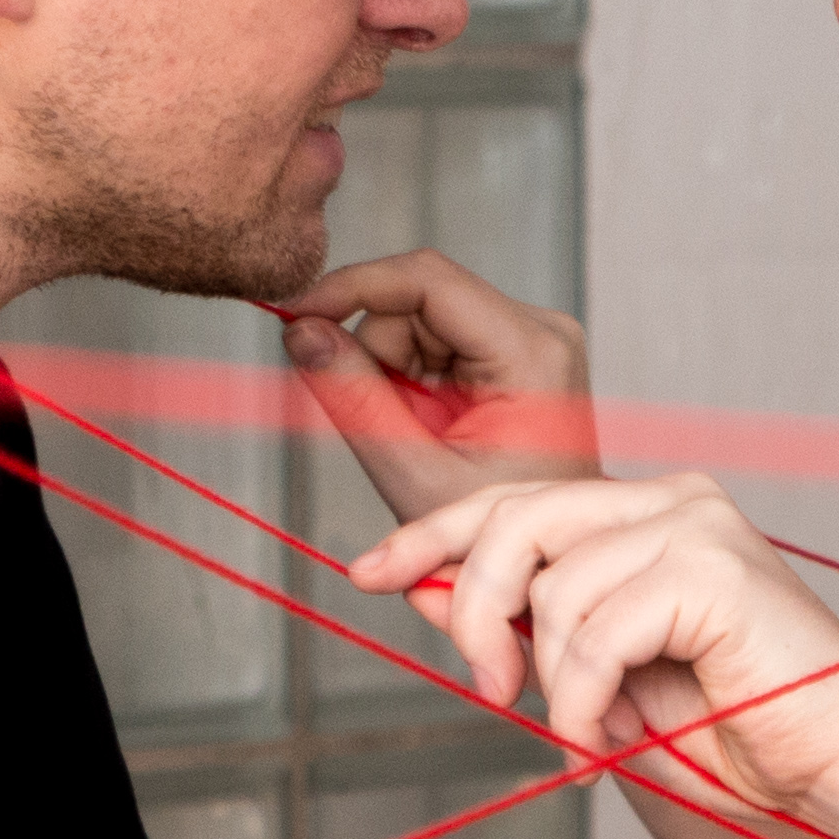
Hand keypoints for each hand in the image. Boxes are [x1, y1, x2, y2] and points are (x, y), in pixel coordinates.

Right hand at [280, 252, 598, 524]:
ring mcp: (531, 336)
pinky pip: (437, 339)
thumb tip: (300, 331)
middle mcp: (539, 328)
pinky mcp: (515, 349)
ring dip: (396, 373)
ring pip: (420, 318)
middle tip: (390, 424)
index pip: (427, 279)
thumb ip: (352, 395)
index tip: (295, 315)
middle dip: (379, 355)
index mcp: (530, 351)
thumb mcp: (412, 471)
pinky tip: (433, 424)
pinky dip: (414, 379)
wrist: (544, 559)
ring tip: (422, 435)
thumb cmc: (496, 534)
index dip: (352, 287)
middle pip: (418, 299)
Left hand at [346, 476, 838, 831]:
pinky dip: (584, 703)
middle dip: (473, 606)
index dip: (431, 533)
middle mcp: (672, 500)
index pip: (515, 498)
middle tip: (488, 688)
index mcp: (648, 514)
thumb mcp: (603, 679)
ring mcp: (697, 526)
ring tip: (585, 738)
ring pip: (553, 588)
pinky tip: (605, 743)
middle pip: (516, 519)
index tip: (367, 571)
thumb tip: (426, 595)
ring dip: (551, 685)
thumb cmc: (737, 731)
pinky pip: (596, 634)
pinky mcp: (713, 569)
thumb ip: (530, 628)